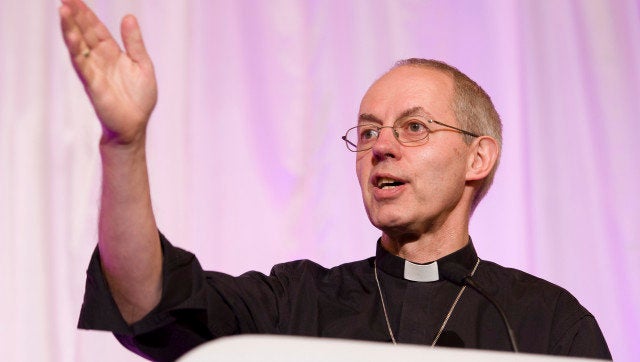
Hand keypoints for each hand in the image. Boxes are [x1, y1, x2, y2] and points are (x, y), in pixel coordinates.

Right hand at [59, 0, 157, 145]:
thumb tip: (128, 16)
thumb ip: (134, 43)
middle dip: (76, 16)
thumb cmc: (139, 98)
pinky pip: (82, 64)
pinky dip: (76, 49)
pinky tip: (71, 35)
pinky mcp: (93, 84)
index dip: (87, 14)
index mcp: (112, 53)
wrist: (135, 125)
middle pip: (85, 33)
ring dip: (71, 28)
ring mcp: (94, 71)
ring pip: (79, 45)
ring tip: (64, 9)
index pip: (96, 29)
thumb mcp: (142, 65)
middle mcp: (100, 60)